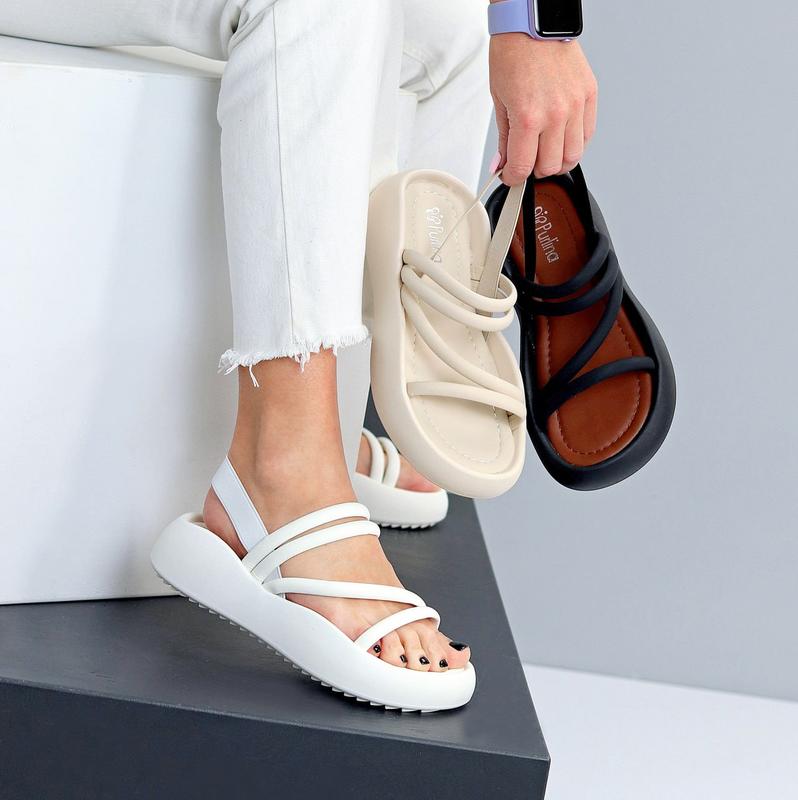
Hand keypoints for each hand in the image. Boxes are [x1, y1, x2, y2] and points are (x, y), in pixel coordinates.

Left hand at [489, 34, 597, 184]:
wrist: (533, 23)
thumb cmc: (514, 54)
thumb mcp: (499, 101)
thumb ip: (505, 138)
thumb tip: (503, 163)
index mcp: (528, 117)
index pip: (523, 168)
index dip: (513, 178)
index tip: (510, 177)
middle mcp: (556, 114)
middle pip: (550, 167)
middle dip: (534, 170)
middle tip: (526, 161)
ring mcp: (576, 106)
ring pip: (572, 157)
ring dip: (557, 161)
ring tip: (545, 151)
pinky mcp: (589, 96)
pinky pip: (587, 135)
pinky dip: (574, 143)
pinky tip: (560, 136)